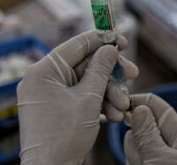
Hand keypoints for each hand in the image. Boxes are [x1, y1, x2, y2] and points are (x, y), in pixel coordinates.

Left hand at [17, 31, 137, 164]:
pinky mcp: (57, 107)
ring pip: (86, 83)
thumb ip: (100, 69)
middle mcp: (43, 79)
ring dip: (108, 93)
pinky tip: (114, 115)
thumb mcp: (88, 99)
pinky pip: (81, 96)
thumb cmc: (64, 136)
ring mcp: (49, 94)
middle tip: (133, 76)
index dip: (102, 40)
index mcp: (43, 71)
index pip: (76, 45)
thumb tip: (110, 48)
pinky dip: (98, 103)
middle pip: (84, 65)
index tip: (122, 40)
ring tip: (123, 107)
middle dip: (110, 75)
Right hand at [124, 94, 176, 164]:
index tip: (118, 110)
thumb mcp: (161, 157)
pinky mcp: (155, 163)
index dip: (135, 102)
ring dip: (135, 155)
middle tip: (143, 156)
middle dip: (134, 139)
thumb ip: (146, 134)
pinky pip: (138, 158)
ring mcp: (162, 154)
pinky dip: (136, 163)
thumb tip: (138, 107)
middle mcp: (171, 140)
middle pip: (140, 126)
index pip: (153, 103)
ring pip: (137, 145)